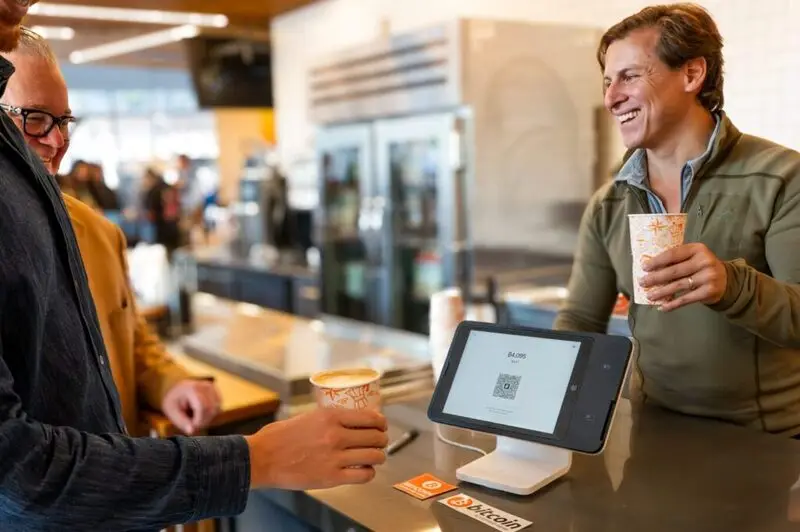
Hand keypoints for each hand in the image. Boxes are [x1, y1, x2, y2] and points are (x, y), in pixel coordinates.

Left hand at [161, 379, 220, 434]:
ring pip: (216, 410)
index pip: (202, 408)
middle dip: (203, 422)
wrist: (177, 389)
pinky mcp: (217, 392)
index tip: (191, 427)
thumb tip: (192, 431)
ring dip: (207, 419)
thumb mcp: (172, 411)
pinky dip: (211, 414)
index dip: (198, 421)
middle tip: (192, 425)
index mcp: (192, 389)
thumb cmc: (173, 400)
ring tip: (195, 418)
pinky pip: (218, 408)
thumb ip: (181, 422)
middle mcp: (205, 386)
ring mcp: (213, 389)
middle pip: (211, 410)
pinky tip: (202, 414)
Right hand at [246, 408, 388, 489]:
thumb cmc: (280, 437)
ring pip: (374, 456)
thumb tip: (350, 419)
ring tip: (374, 457)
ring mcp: (335, 457)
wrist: (262, 458)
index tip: (381, 425)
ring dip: (378, 456)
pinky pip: (364, 475)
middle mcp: (336, 435)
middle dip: (382, 439)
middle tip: (379, 441)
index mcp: (331, 416)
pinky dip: (368, 473)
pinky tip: (364, 470)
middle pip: (376, 437)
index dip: (381, 422)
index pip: (370, 417)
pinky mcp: (332, 478)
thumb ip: (330, 418)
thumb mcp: (308, 416)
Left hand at [640, 243, 727, 311]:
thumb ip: (678, 259)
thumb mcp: (693, 257)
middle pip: (674, 271)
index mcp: (698, 249)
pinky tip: (662, 307)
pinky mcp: (708, 292)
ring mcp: (708, 277)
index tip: (644, 267)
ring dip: (661, 292)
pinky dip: (672, 304)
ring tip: (649, 296)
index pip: (673, 254)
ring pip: (678, 286)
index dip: (657, 261)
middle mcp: (704, 261)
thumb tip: (650, 268)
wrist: (727, 280)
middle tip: (642, 282)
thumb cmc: (702, 267)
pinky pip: (686, 299)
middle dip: (655, 278)